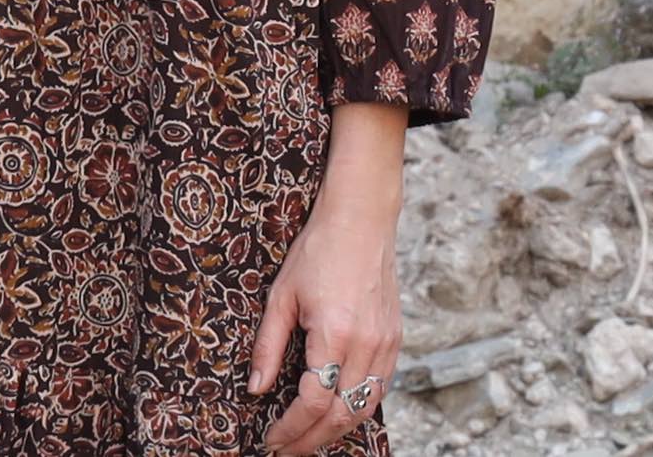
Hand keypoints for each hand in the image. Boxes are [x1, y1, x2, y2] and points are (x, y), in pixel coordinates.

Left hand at [248, 197, 402, 453]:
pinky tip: (338, 411)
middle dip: (311, 441)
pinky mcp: (396, 340)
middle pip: (341, 416)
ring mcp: (386, 344)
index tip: (271, 440)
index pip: (313, 403)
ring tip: (308, 438)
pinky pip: (379, 389)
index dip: (290, 429)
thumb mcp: (281, 294)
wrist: (361, 218)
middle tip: (286, 449)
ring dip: (336, 431)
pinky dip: (358, 408)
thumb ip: (268, 346)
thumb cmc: (318, 249)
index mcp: (335, 333)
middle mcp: (366, 345)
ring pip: (364, 408)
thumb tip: (257, 388)